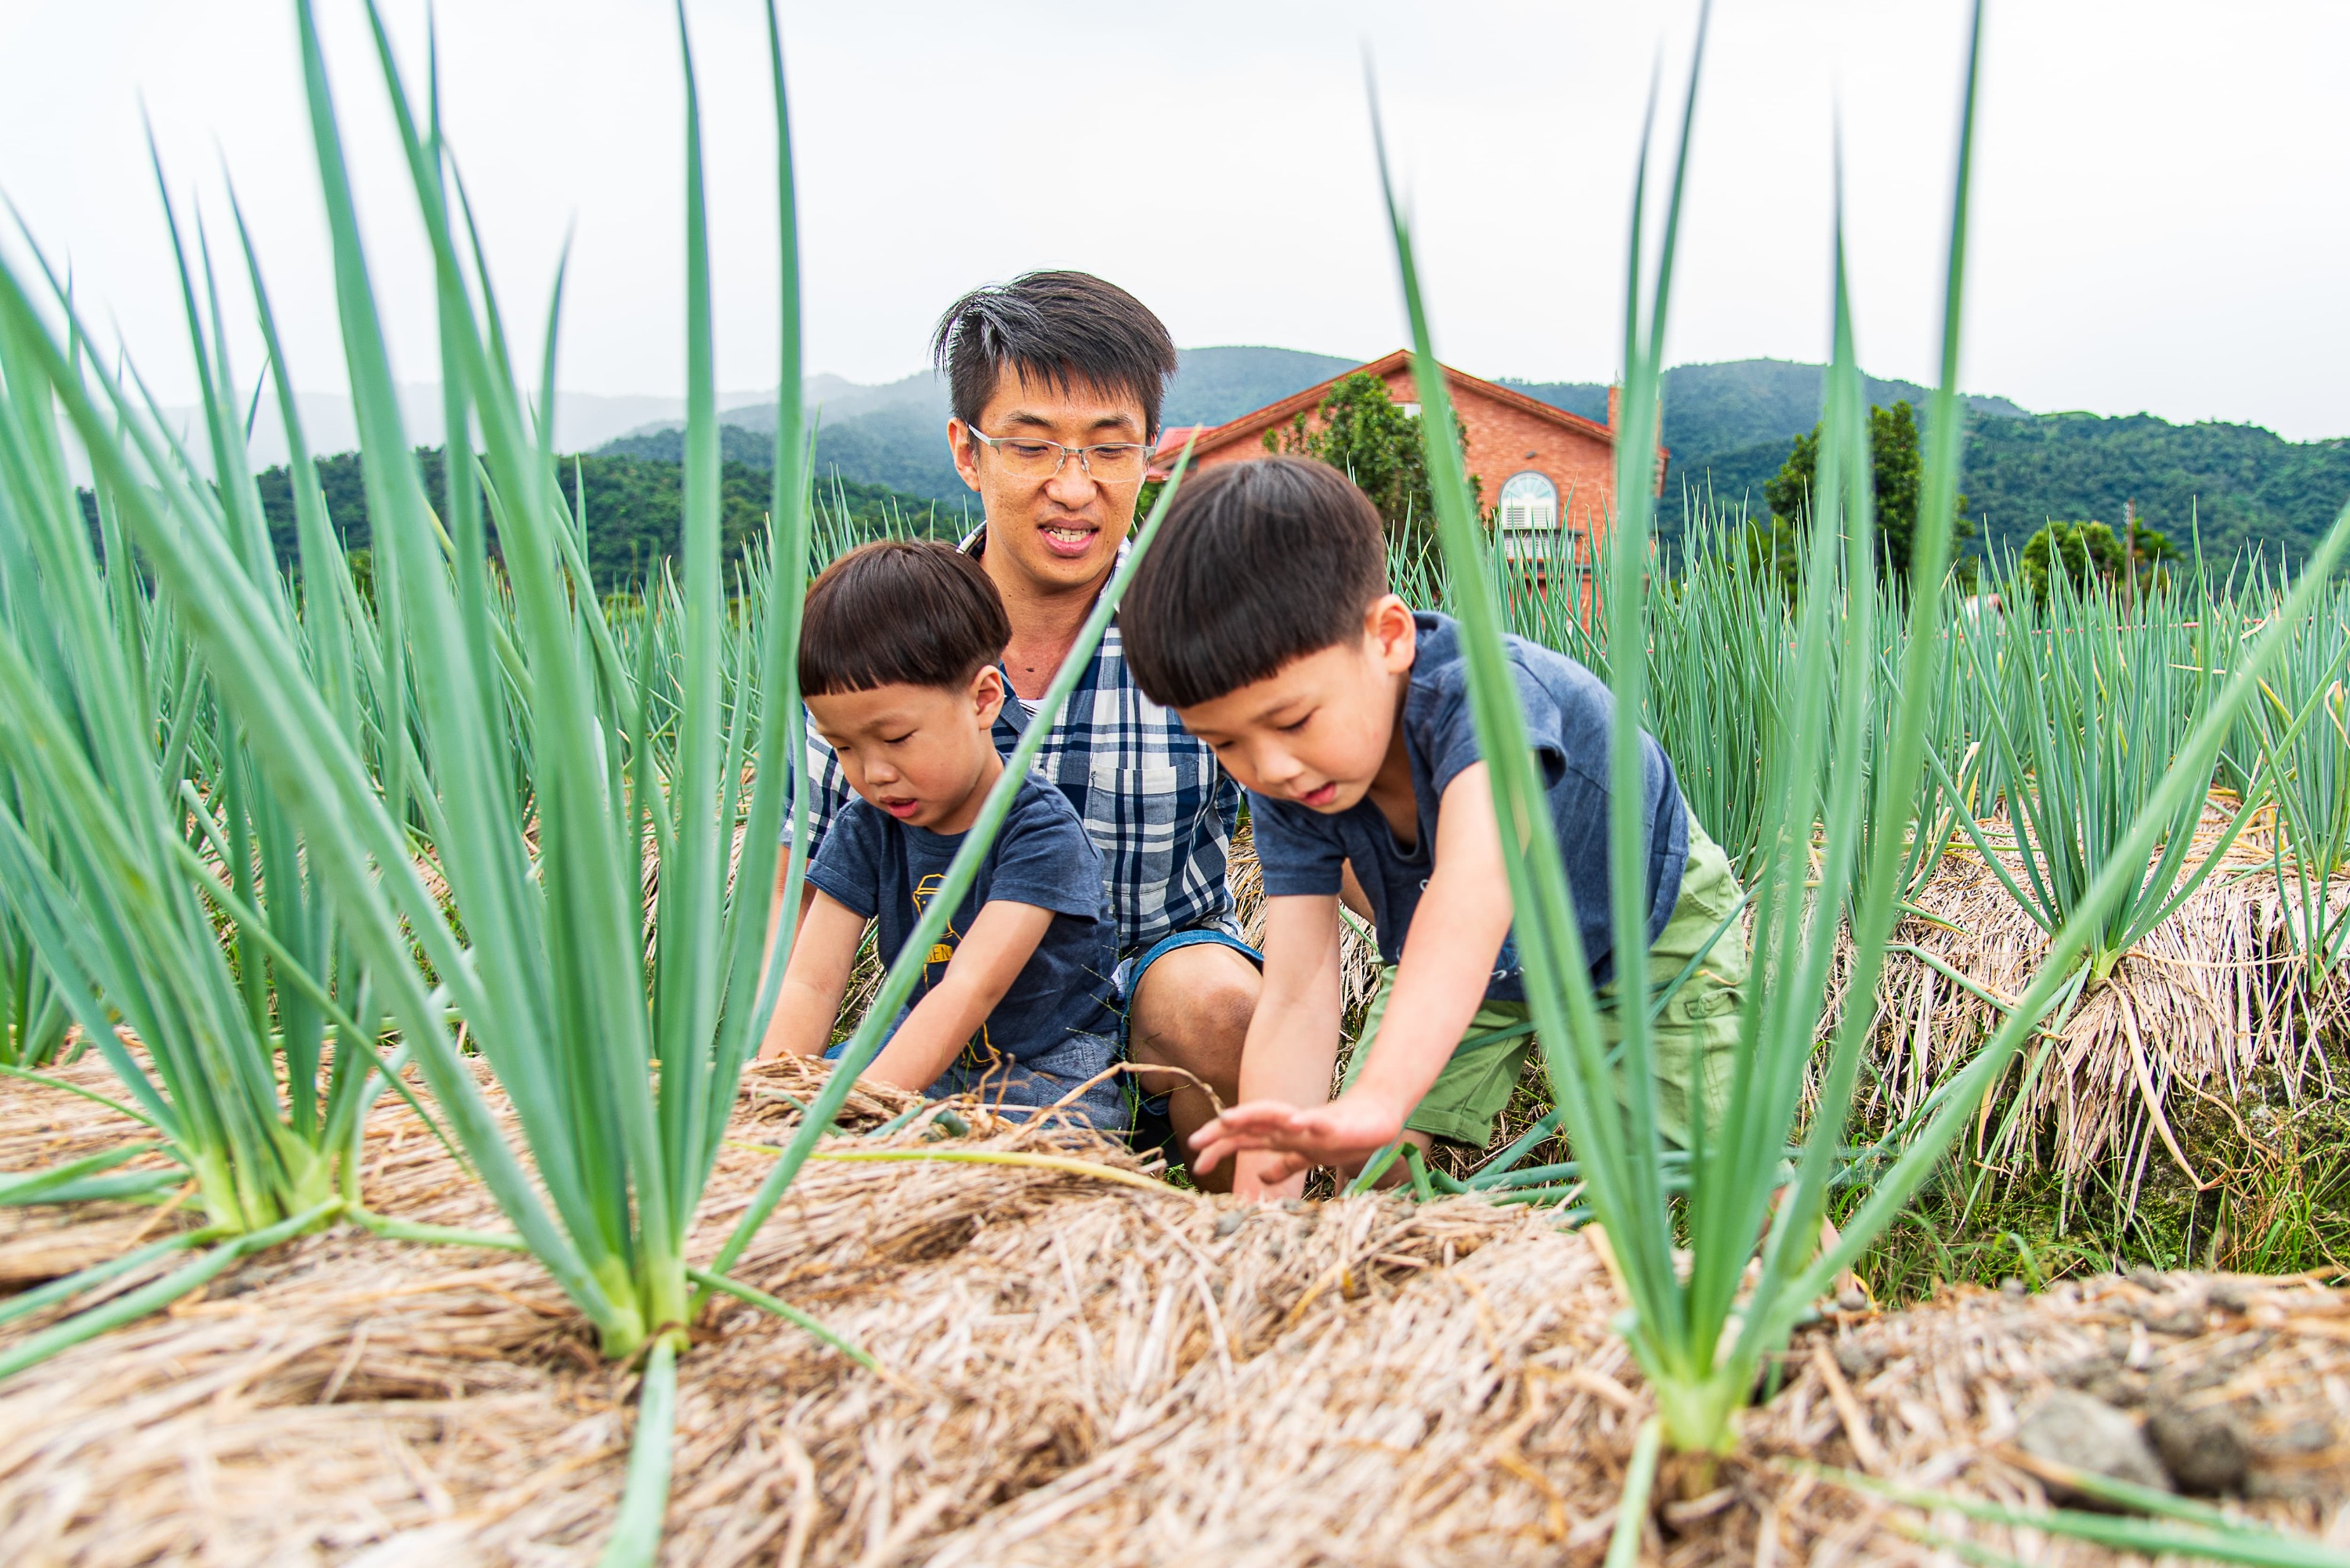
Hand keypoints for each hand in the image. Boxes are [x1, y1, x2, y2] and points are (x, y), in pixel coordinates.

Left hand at [1188, 1092, 1405, 1178]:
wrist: (1375, 1121)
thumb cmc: (1339, 1137)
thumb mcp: (1305, 1157)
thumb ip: (1283, 1165)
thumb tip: (1260, 1178)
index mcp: (1280, 1136)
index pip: (1242, 1138)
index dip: (1218, 1148)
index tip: (1196, 1166)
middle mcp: (1288, 1126)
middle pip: (1248, 1123)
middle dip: (1220, 1131)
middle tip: (1193, 1142)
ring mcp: (1307, 1122)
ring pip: (1274, 1115)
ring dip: (1250, 1115)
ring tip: (1226, 1119)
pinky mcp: (1331, 1123)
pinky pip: (1316, 1121)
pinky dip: (1304, 1120)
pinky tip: (1292, 1122)